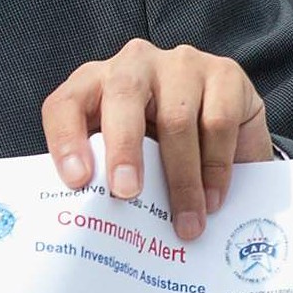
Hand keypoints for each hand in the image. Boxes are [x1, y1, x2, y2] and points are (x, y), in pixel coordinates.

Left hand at [43, 39, 274, 240]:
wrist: (226, 132)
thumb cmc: (160, 151)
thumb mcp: (124, 159)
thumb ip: (105, 178)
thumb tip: (94, 228)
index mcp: (95, 84)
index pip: (66, 104)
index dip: (66, 139)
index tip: (77, 181)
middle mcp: (135, 64)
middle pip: (123, 97)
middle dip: (123, 149)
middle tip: (126, 194)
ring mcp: (181, 65)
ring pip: (176, 119)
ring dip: (181, 180)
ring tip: (185, 224)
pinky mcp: (225, 74)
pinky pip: (218, 122)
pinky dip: (215, 169)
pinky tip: (212, 200)